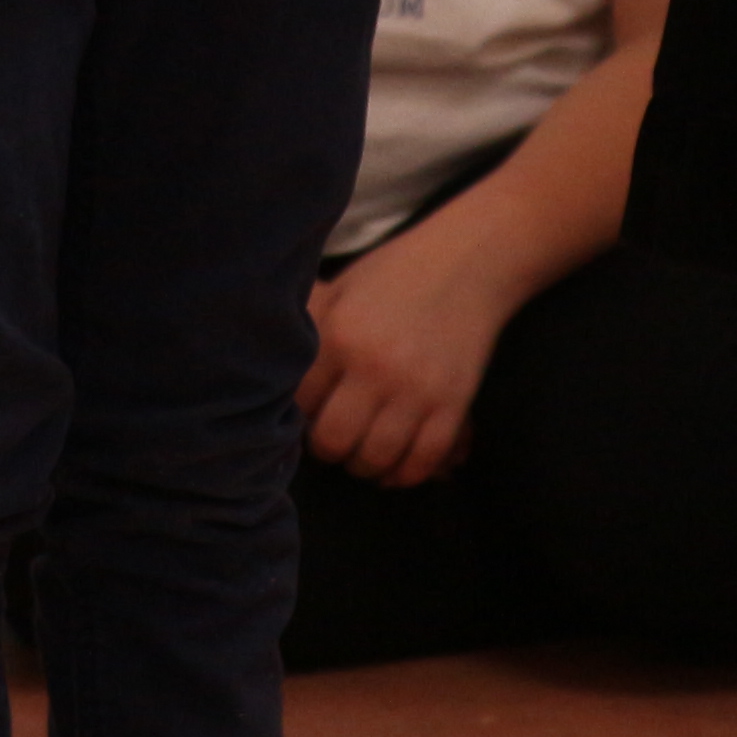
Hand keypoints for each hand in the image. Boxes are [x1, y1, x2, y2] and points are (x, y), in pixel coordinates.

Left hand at [296, 219, 523, 487]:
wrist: (466, 264)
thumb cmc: (393, 276)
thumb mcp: (340, 291)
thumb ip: (310, 330)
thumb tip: (270, 368)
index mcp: (339, 334)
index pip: (300, 403)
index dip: (298, 415)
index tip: (307, 415)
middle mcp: (374, 366)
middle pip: (334, 440)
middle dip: (328, 449)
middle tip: (332, 441)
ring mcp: (416, 389)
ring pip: (376, 458)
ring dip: (364, 466)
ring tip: (361, 454)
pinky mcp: (452, 404)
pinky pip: (423, 460)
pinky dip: (405, 473)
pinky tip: (395, 465)